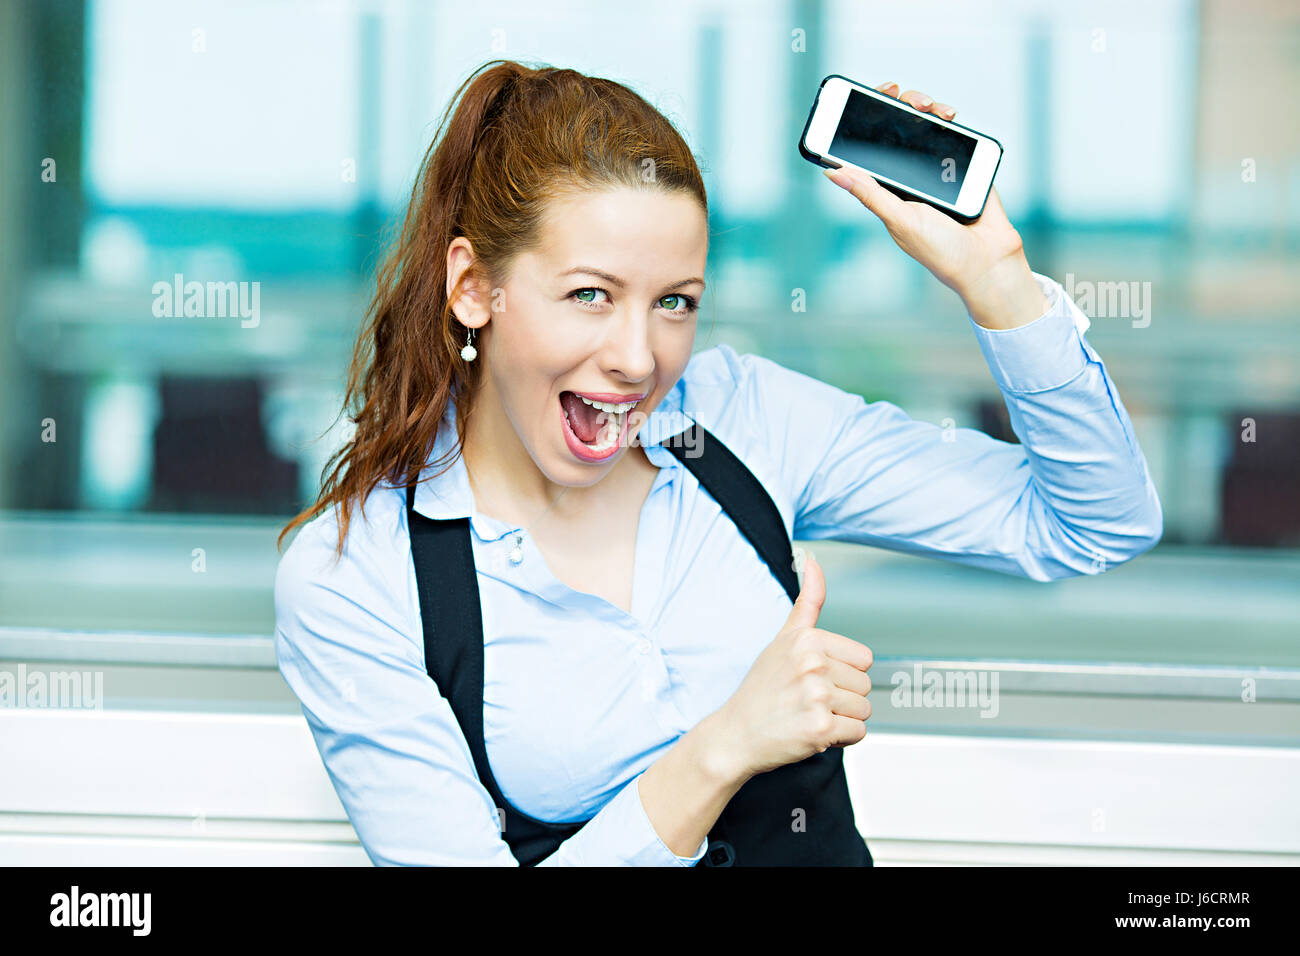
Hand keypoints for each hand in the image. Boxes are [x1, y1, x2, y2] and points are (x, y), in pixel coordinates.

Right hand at [708, 552, 871, 779]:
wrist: (735, 734)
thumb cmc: (762, 688)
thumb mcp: (783, 638)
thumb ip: (808, 601)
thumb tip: (813, 559)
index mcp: (808, 639)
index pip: (863, 659)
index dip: (842, 673)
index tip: (813, 679)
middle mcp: (813, 664)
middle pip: (866, 685)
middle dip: (843, 697)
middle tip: (808, 701)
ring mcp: (817, 696)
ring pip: (864, 709)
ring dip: (843, 718)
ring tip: (809, 715)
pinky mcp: (820, 728)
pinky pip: (858, 732)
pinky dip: (841, 738)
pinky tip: (812, 731)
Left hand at [823, 81, 1030, 302]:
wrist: (989, 260)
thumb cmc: (940, 250)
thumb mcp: (900, 220)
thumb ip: (870, 194)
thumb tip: (832, 173)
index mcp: (890, 190)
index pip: (871, 149)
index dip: (864, 122)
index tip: (862, 98)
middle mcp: (912, 176)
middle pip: (899, 128)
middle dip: (898, 105)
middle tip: (898, 95)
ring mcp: (939, 167)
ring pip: (926, 125)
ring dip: (924, 107)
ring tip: (928, 106)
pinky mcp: (965, 163)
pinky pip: (954, 133)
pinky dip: (948, 119)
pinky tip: (947, 115)